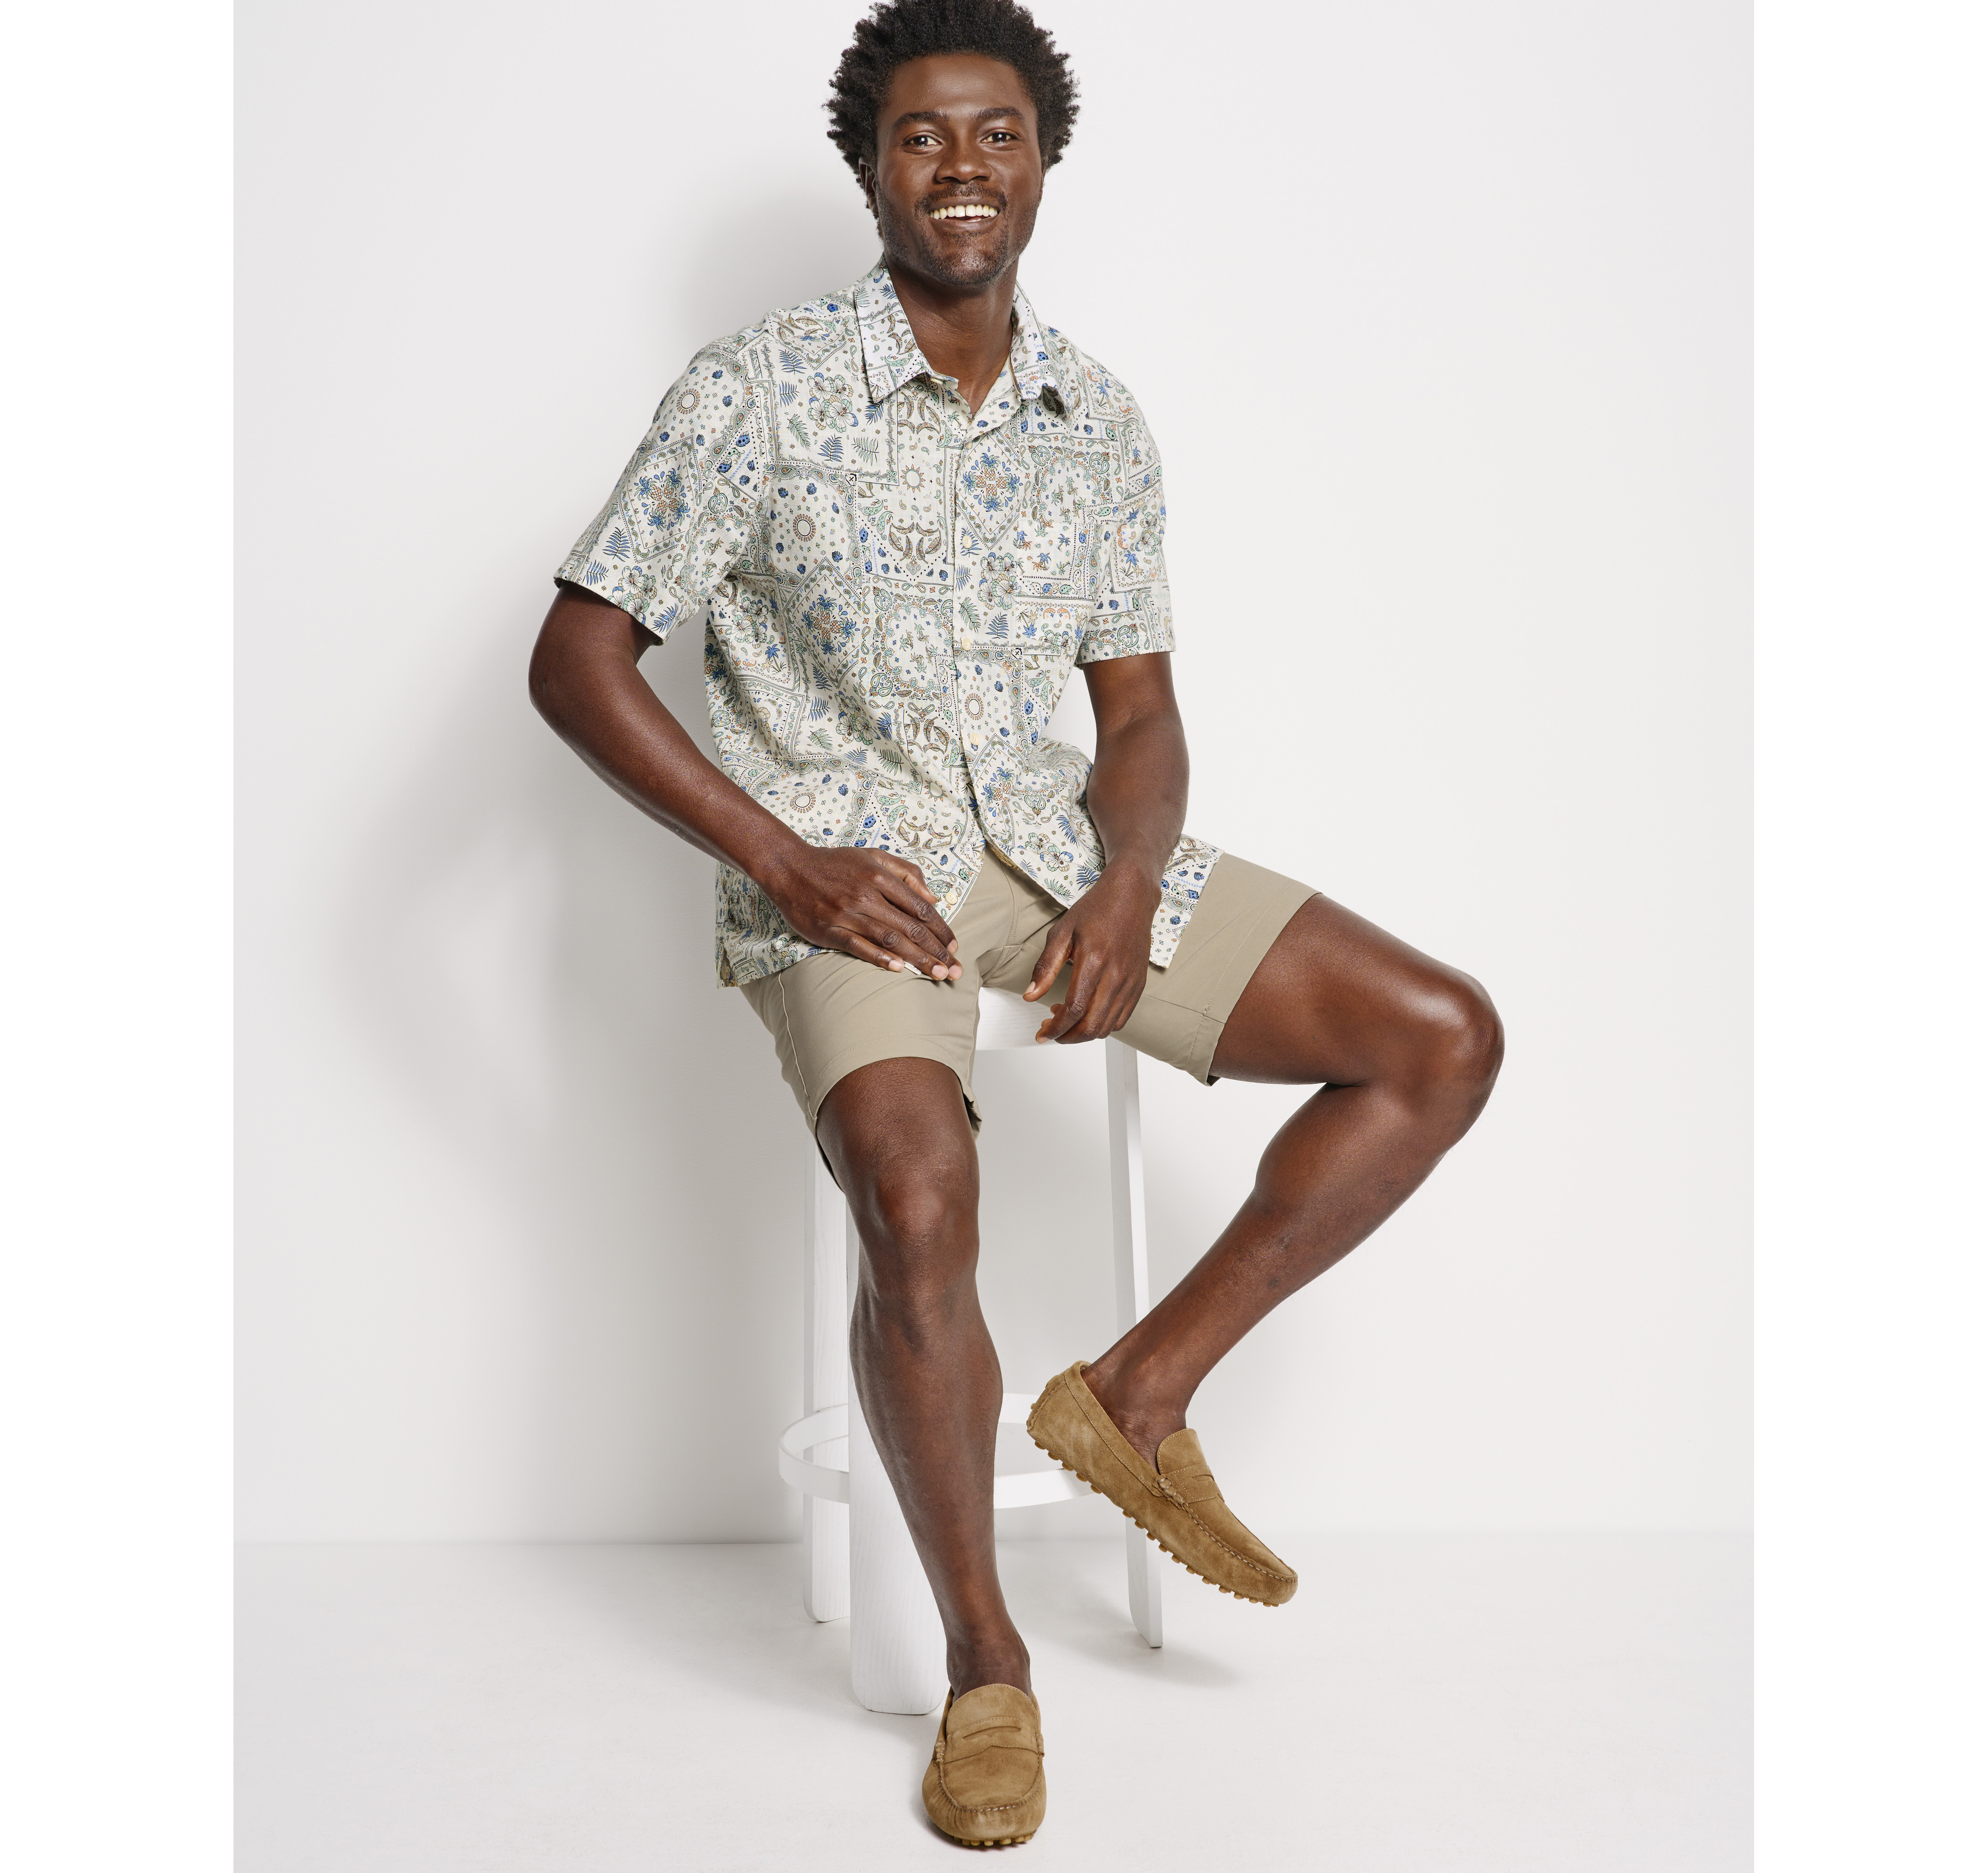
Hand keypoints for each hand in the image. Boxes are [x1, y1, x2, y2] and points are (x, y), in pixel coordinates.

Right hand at [768, 847, 962, 979]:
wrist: (789, 867)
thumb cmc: (835, 863)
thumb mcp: (874, 856)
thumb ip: (907, 872)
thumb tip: (934, 897)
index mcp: (881, 877)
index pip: (920, 908)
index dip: (941, 929)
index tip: (955, 946)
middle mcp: (866, 895)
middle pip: (910, 928)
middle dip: (936, 951)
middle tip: (955, 970)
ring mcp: (846, 914)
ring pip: (889, 940)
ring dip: (917, 959)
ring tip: (937, 974)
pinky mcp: (828, 929)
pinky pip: (857, 947)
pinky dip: (879, 958)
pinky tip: (899, 969)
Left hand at [1022, 863, 1159, 1041]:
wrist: (1131, 897)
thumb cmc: (1097, 910)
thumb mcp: (1062, 933)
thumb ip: (1045, 967)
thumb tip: (1030, 995)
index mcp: (1094, 961)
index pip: (1074, 1009)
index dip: (1056, 1028)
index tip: (1043, 1032)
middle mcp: (1116, 975)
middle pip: (1092, 1025)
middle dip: (1068, 1036)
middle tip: (1052, 1031)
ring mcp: (1130, 982)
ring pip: (1107, 1026)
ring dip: (1084, 1033)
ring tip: (1068, 1021)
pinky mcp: (1139, 984)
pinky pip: (1122, 1018)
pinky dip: (1103, 1026)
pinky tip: (1089, 1015)